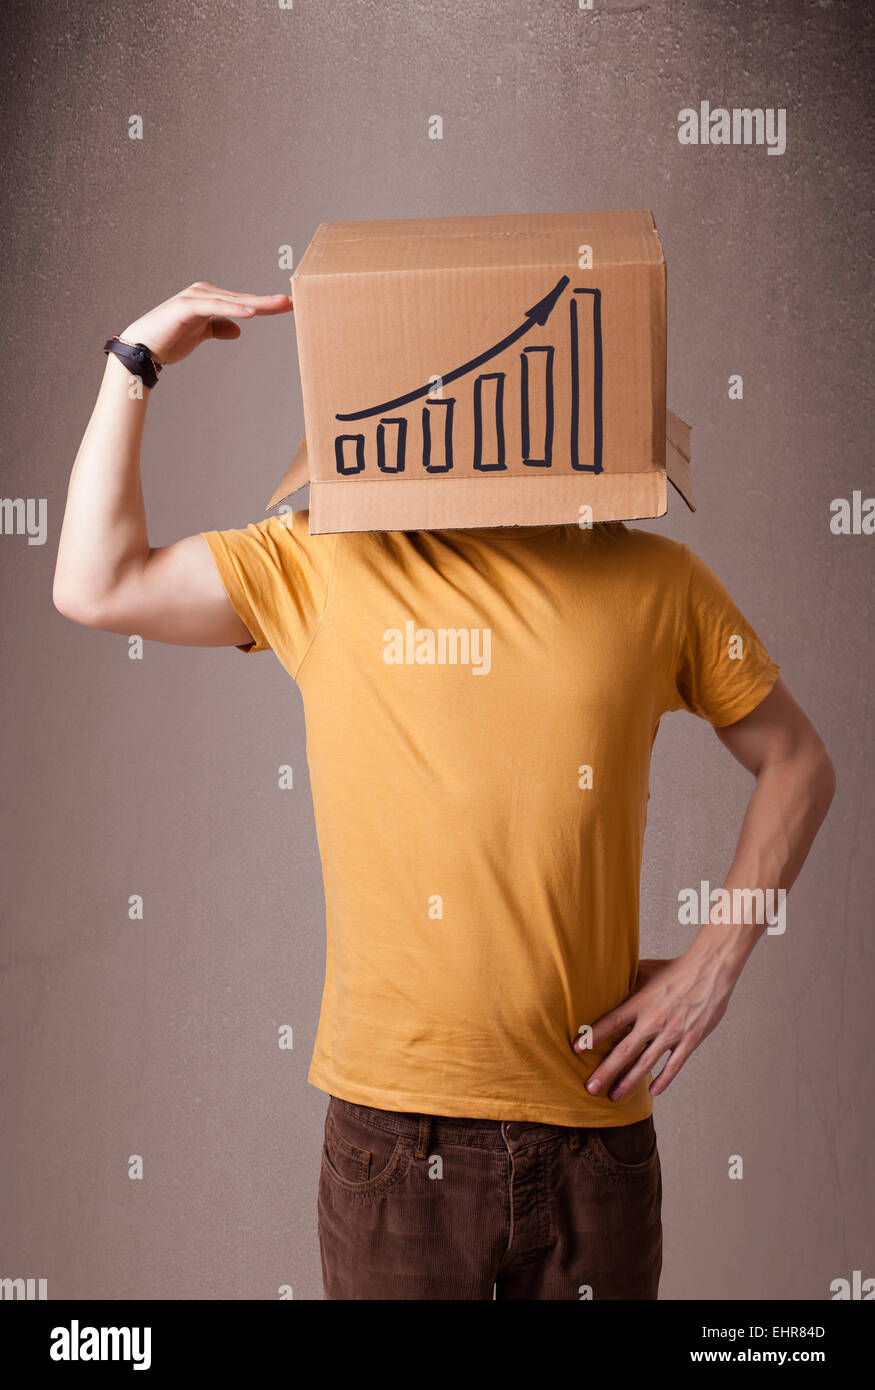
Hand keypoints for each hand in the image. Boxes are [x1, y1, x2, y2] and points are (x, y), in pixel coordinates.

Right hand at [119, 282, 292, 366]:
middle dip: (267, 301)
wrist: (143, 348)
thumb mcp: (202, 334)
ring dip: (257, 303)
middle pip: (242, 299)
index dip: (266, 305)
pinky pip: (215, 307)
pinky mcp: (187, 306)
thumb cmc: (170, 339)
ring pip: (233, 300)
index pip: (244, 302)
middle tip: (291, 302)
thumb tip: (238, 329)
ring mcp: (195, 297)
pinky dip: (233, 308)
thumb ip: (219, 327)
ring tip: (279, 305)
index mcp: (210, 299)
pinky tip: (250, 312)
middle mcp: (204, 293)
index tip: (287, 306)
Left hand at [574, 948, 739, 1100]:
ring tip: (615, 1096)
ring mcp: (672, 1033)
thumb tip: (605, 977)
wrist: (709, 971)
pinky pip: (674, 1065)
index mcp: (640, 1003)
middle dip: (606, 1071)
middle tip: (591, 1088)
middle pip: (624, 1050)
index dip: (593, 1037)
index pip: (611, 1023)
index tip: (577, 1049)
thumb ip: (626, 979)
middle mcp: (652, 1021)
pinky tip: (653, 1092)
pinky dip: (663, 1080)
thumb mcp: (645, 969)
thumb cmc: (675, 969)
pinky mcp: (690, 1040)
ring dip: (629, 1082)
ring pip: (646, 1063)